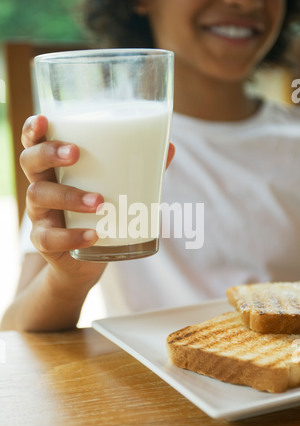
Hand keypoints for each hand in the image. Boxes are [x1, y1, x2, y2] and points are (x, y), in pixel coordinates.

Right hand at [21, 115, 174, 282]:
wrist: (86, 261)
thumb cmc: (99, 215)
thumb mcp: (113, 190)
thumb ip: (137, 169)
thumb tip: (169, 146)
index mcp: (55, 168)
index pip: (35, 142)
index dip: (33, 129)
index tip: (45, 120)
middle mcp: (42, 186)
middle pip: (30, 162)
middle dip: (48, 154)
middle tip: (75, 154)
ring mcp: (40, 215)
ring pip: (39, 197)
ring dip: (69, 196)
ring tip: (99, 202)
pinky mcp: (44, 241)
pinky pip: (49, 237)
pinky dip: (72, 236)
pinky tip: (94, 235)